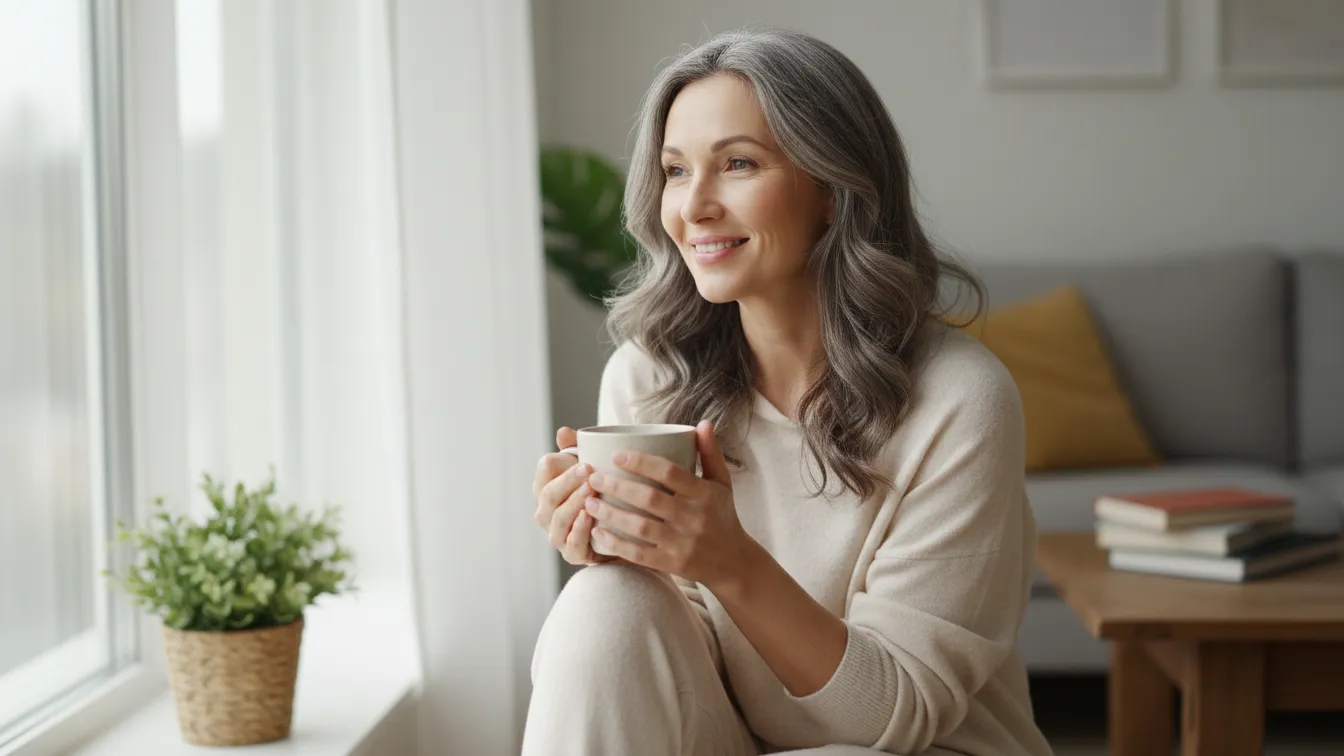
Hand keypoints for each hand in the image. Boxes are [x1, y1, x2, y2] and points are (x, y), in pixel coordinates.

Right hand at [532, 426, 618, 565]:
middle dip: (568, 482)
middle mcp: (547, 511)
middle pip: (548, 494)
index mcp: (549, 485)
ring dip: (574, 503)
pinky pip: (570, 545)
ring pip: (558, 519)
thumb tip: (563, 431)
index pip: (544, 470)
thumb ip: (578, 449)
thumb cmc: (605, 492)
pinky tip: (589, 518)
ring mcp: (557, 534)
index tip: (584, 462)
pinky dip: (578, 531)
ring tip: (591, 493)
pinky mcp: (573, 554)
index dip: (562, 466)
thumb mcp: (595, 468)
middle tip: (589, 472)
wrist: (625, 530)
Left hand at [585, 420, 752, 586]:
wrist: (733, 562)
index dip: (641, 462)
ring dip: (611, 514)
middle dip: (617, 486)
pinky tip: (598, 532)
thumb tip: (702, 422)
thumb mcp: (722, 483)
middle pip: (649, 499)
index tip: (616, 455)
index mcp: (704, 494)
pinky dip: (616, 544)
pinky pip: (639, 555)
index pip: (670, 473)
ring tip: (589, 502)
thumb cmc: (722, 515)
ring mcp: (682, 543)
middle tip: (593, 477)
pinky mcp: (673, 564)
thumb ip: (710, 453)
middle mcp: (694, 518)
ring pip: (640, 527)